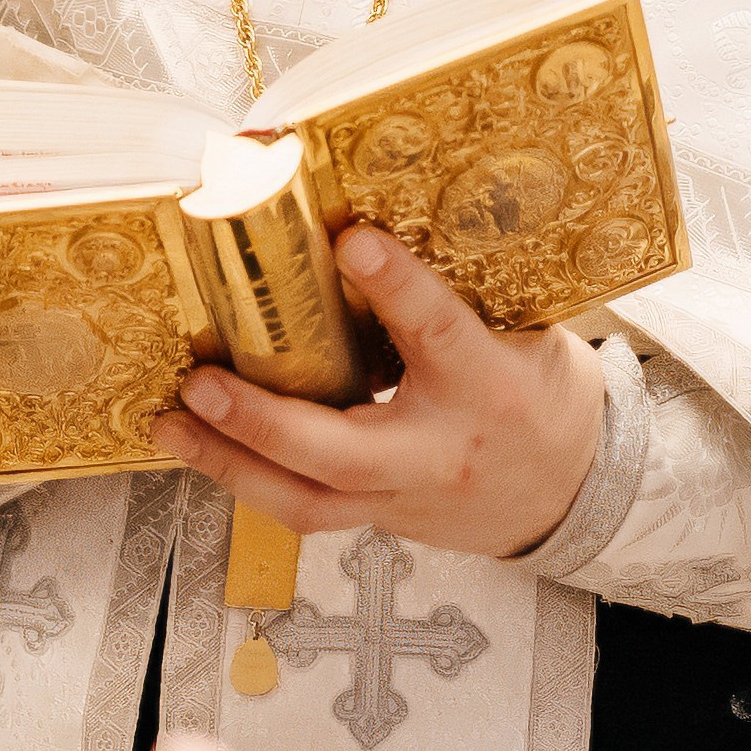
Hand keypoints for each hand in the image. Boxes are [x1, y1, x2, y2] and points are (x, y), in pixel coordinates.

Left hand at [149, 225, 605, 560]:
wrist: (578, 495)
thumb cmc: (547, 400)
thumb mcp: (528, 335)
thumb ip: (456, 296)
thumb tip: (373, 229)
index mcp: (490, 387)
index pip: (438, 335)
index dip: (395, 288)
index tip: (351, 243)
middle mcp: (440, 452)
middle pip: (339, 453)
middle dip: (261, 420)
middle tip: (202, 383)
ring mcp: (406, 498)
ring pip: (306, 501)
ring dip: (229, 463)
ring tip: (173, 425)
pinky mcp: (381, 520)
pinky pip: (306, 508)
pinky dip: (250, 478)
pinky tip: (206, 450)